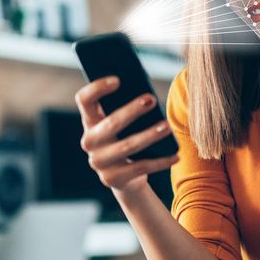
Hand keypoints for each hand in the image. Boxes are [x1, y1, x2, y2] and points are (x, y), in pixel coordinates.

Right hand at [75, 76, 179, 194]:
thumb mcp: (124, 123)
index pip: (84, 100)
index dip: (97, 88)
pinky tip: (175, 155)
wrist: (125, 176)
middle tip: (152, 99)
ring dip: (149, 135)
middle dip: (132, 111)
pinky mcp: (113, 179)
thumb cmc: (127, 138)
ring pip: (127, 146)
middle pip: (110, 123)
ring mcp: (99, 162)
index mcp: (90, 121)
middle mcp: (89, 141)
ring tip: (167, 127)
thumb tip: (148, 95)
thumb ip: (128, 106)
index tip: (118, 80)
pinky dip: (160, 161)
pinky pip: (140, 168)